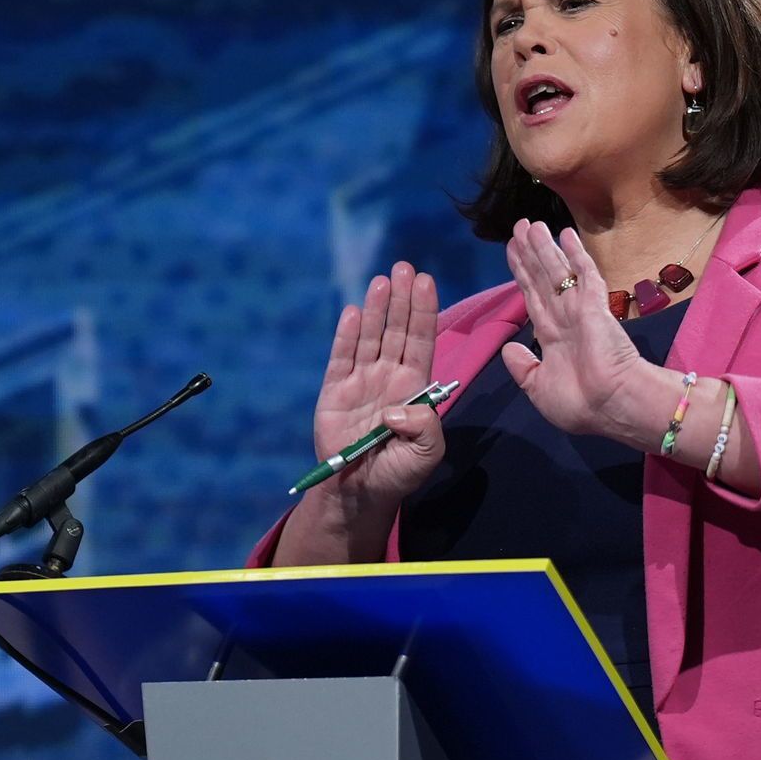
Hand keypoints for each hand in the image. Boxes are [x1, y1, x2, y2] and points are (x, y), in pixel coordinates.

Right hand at [299, 261, 446, 534]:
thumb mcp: (426, 454)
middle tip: (404, 266)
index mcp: (415, 387)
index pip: (421, 340)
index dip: (423, 311)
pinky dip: (347, 335)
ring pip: (371, 337)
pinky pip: (341, 358)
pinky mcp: (334, 391)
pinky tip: (354, 312)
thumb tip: (399, 407)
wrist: (360, 493)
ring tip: (382, 280)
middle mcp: (389, 376)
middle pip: (396, 330)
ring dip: (376, 309)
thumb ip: (425, 428)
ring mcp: (361, 381)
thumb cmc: (398, 474)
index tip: (426, 281)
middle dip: (401, 299)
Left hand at [499, 223, 682, 450]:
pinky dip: (575, 254)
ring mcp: (579, 310)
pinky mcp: (594, 305)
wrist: (613, 406)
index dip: (522, 274)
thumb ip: (523, 367)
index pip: (533, 297)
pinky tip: (566, 234)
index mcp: (552, 338)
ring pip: (557, 271)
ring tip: (531, 223)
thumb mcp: (539, 389)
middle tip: (519, 227)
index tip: (513, 252)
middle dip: (530, 254)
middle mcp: (564, 318)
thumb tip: (509, 348)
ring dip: (545, 247)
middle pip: (542, 278)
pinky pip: (583, 274)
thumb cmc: (580, 404)